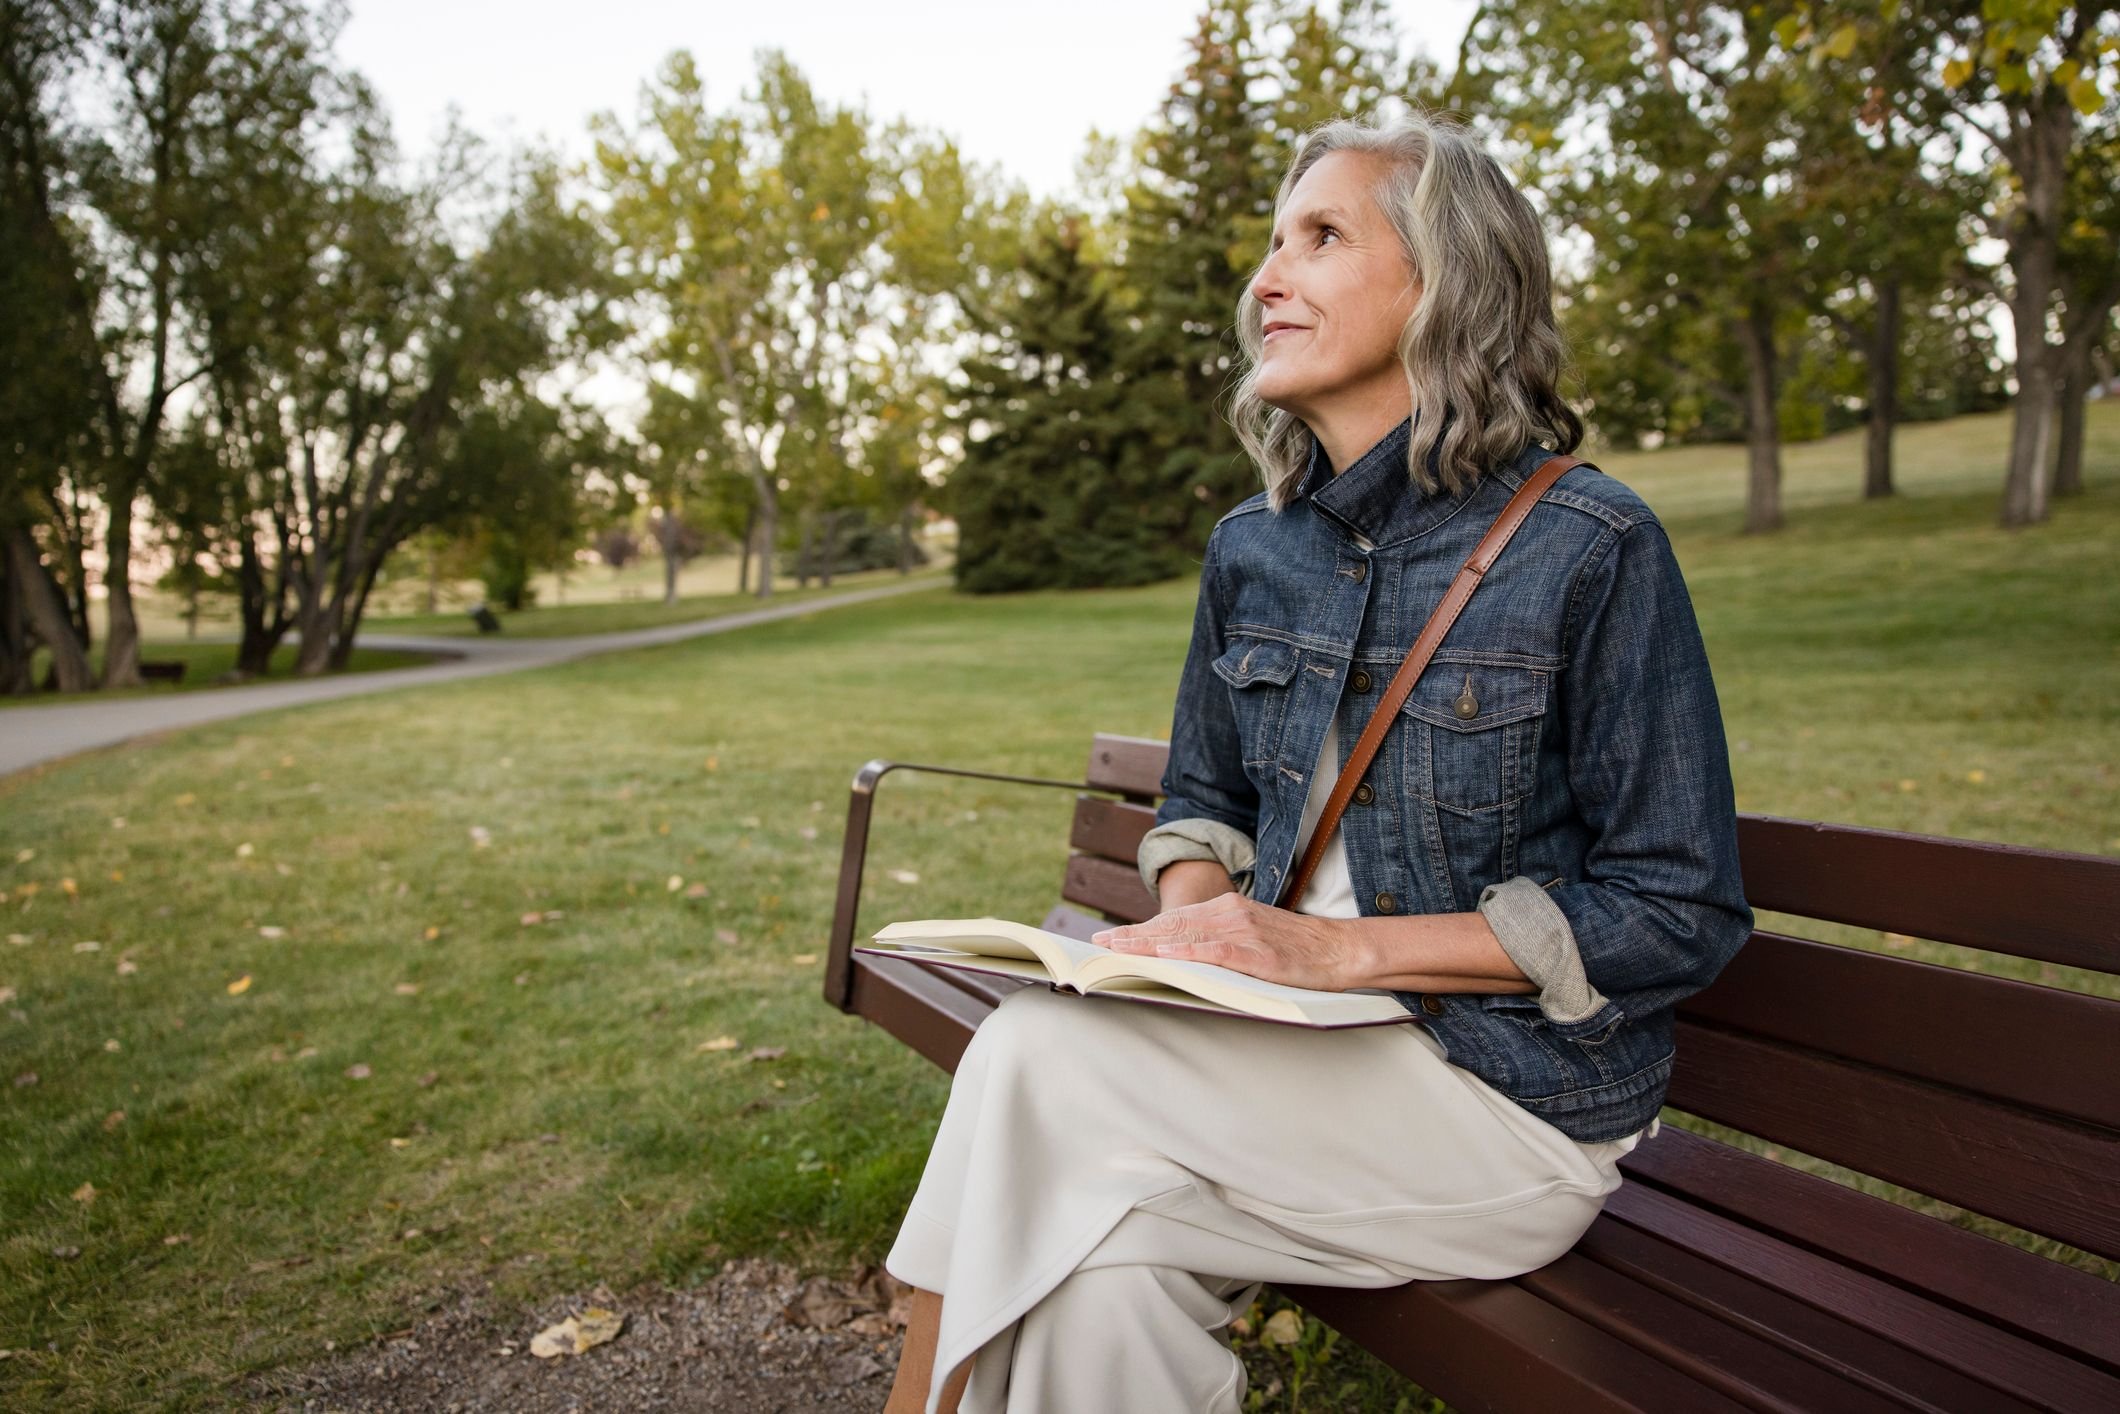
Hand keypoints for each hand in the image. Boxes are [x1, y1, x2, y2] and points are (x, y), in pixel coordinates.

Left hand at [1091, 894, 1360, 992]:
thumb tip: (1179, 953)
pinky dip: (1189, 952)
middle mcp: (1230, 913)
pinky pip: (1217, 951)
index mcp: (1227, 909)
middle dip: (1132, 937)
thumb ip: (1218, 940)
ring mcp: (1244, 930)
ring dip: (1149, 944)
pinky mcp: (1258, 951)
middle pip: (1171, 926)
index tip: (1109, 940)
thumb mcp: (1251, 936)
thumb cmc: (1295, 948)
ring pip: (1186, 936)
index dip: (1138, 930)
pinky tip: (1166, 956)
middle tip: (1099, 948)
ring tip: (1119, 951)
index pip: (1173, 920)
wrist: (1338, 949)